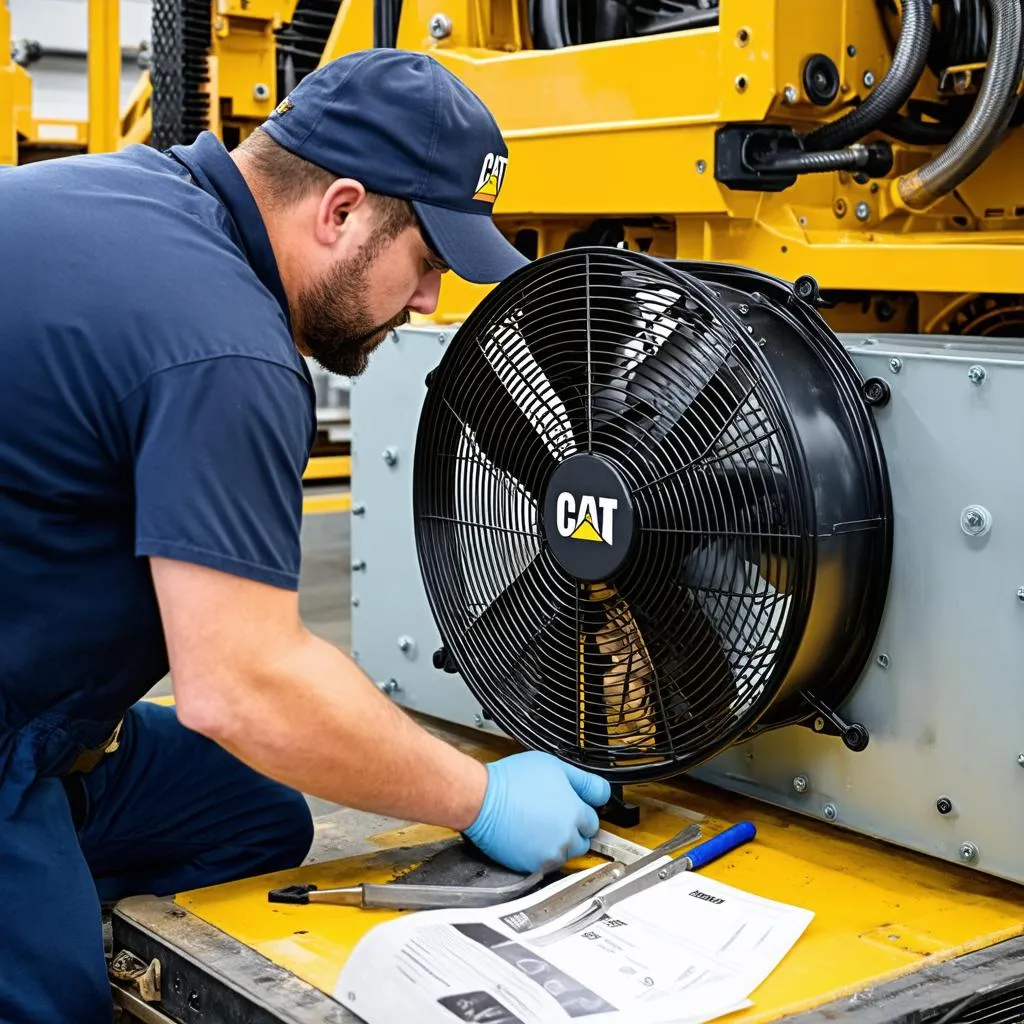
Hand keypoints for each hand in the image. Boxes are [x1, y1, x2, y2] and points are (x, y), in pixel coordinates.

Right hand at [462, 751, 611, 873]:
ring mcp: (549, 854)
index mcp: (574, 813)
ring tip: (538, 824)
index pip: (593, 821)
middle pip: (583, 841)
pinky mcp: (532, 866)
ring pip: (565, 854)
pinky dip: (540, 853)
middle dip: (572, 830)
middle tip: (552, 815)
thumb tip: (602, 792)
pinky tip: (528, 836)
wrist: (482, 799)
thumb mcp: (555, 766)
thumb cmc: (512, 781)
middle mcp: (566, 837)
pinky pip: (546, 864)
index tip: (570, 808)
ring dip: (557, 843)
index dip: (580, 812)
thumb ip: (585, 781)